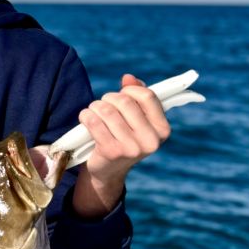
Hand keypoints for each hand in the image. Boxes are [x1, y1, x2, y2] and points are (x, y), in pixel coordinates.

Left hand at [72, 73, 170, 217]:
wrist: (108, 170)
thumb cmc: (122, 136)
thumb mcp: (135, 118)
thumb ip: (135, 96)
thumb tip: (128, 78)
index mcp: (162, 130)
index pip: (148, 96)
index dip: (130, 91)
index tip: (122, 96)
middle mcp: (151, 141)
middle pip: (125, 102)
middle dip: (109, 99)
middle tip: (103, 105)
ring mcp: (132, 148)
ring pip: (107, 110)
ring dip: (95, 107)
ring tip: (94, 113)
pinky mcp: (111, 151)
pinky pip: (93, 122)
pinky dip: (86, 116)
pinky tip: (86, 120)